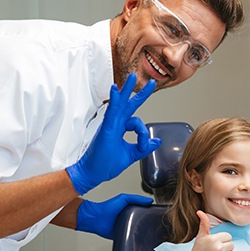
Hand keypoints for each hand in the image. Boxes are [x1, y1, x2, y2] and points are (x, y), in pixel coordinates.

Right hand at [66, 73, 160, 194]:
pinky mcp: (106, 129)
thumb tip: (156, 141)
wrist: (92, 173)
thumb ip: (143, 147)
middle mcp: (115, 124)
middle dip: (140, 93)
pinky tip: (116, 90)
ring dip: (127, 90)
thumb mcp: (131, 155)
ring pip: (120, 104)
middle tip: (151, 83)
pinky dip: (114, 101)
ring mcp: (110, 125)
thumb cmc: (106, 164)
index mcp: (120, 128)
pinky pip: (111, 112)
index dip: (143, 133)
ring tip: (133, 77)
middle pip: (129, 105)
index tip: (144, 144)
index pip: (136, 123)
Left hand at [76, 193, 152, 238]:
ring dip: (142, 230)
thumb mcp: (123, 198)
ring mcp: (126, 227)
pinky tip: (139, 237)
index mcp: (130, 209)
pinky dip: (134, 237)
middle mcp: (129, 218)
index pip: (143, 210)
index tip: (157, 213)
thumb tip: (149, 201)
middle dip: (148, 222)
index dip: (150, 212)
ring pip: (138, 230)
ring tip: (149, 231)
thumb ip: (136, 198)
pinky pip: (131, 237)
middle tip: (155, 223)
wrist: (96, 219)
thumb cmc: (107, 208)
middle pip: (142, 221)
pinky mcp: (122, 235)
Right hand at [178, 210, 233, 250]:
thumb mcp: (201, 236)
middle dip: (225, 246)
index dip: (223, 239)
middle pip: (232, 244)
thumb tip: (200, 211)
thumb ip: (204, 223)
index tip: (215, 243)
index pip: (228, 236)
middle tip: (216, 250)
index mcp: (214, 239)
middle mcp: (218, 248)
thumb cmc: (198, 250)